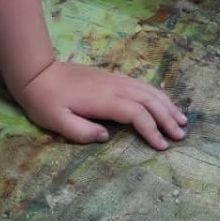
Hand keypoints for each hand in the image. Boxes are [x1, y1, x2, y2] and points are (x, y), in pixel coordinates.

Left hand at [11, 61, 187, 150]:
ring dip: (167, 105)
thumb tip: (106, 136)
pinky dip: (157, 95)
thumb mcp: (57, 122)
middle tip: (181, 136)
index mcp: (104, 100)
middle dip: (167, 118)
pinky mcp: (113, 77)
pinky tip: (164, 103)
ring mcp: (115, 80)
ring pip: (149, 90)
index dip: (151, 130)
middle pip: (149, 101)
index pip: (136, 114)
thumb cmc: (45, 101)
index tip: (162, 146)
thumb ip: (82, 132)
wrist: (38, 74)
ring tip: (182, 120)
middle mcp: (115, 87)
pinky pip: (142, 85)